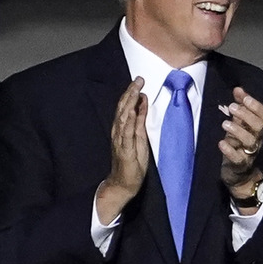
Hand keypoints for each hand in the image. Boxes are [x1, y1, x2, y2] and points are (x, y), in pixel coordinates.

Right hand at [97, 77, 148, 222]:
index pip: (125, 107)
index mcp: (122, 129)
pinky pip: (126, 134)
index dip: (131, 93)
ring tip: (135, 90)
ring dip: (129, 103)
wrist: (122, 184)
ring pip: (123, 118)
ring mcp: (120, 141)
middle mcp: (119, 132)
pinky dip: (129, 121)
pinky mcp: (125, 150)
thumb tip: (143, 103)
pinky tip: (132, 111)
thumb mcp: (139, 137)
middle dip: (130, 93)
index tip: (139, 80)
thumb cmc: (131, 162)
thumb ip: (140, 120)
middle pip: (123, 109)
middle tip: (138, 79)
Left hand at [219, 87, 262, 194]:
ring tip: (225, 124)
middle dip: (246, 115)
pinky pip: (238, 158)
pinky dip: (230, 150)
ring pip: (250, 141)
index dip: (257, 106)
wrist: (239, 174)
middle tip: (231, 107)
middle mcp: (257, 140)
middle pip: (259, 127)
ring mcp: (250, 153)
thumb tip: (238, 89)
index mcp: (259, 129)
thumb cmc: (238, 144)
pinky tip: (221, 142)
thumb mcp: (239, 124)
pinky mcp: (240, 165)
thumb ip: (240, 107)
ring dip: (238, 130)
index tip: (244, 98)